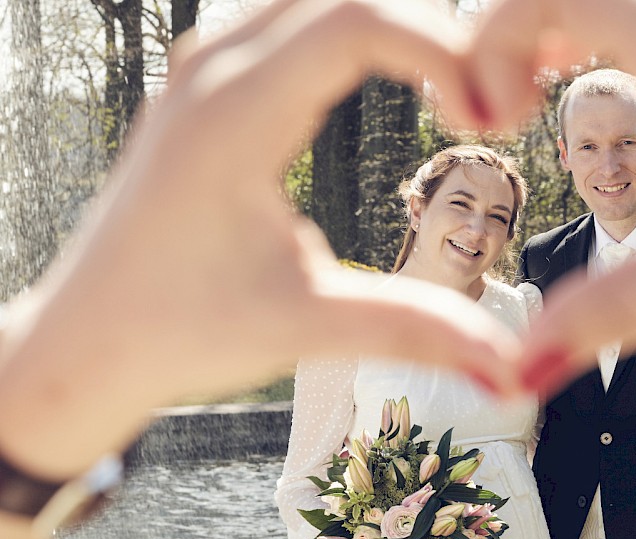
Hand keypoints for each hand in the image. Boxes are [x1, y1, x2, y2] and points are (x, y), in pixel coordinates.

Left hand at [0, 0, 515, 484]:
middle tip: (487, 94)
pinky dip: (344, 28)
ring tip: (450, 78)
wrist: (85, 342)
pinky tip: (382, 66)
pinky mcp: (202, 87)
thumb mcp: (306, 327)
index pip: (356, 21)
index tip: (487, 115)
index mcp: (235, 118)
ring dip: (386, 22)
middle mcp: (212, 74)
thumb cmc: (179, 333)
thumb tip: (514, 371)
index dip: (441, 49)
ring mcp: (200, 72)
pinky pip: (281, 16)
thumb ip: (416, 331)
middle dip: (429, 27)